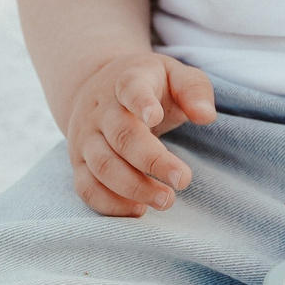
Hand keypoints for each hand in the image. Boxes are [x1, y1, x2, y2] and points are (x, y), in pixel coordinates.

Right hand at [65, 53, 216, 216]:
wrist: (98, 90)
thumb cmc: (149, 86)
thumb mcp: (174, 75)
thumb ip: (194, 90)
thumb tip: (206, 116)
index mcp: (128, 81)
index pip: (130, 88)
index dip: (140, 102)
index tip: (155, 117)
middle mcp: (101, 111)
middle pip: (121, 136)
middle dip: (152, 161)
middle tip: (183, 180)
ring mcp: (86, 138)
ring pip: (102, 166)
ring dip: (134, 188)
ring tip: (166, 200)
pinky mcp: (79, 163)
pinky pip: (86, 188)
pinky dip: (110, 204)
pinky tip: (139, 209)